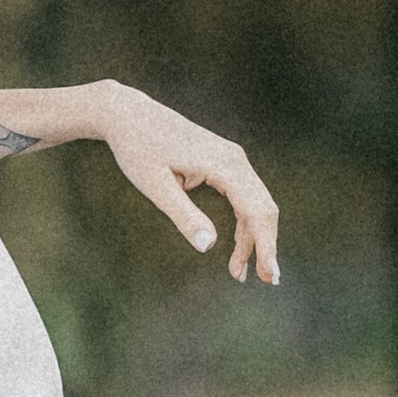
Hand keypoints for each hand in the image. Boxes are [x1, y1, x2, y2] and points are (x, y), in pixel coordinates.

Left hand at [95, 89, 279, 283]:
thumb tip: (208, 246)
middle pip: (263, 207)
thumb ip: (183, 215)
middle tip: (264, 281)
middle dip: (265, 245)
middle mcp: (235, 159)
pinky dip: (244, 223)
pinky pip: (244, 196)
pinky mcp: (223, 162)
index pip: (256, 210)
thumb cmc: (138, 148)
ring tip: (241, 272)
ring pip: (256, 203)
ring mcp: (231, 158)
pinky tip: (236, 246)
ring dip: (254, 237)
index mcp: (223, 164)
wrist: (129, 115)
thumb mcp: (155, 186)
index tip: (269, 275)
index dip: (265, 245)